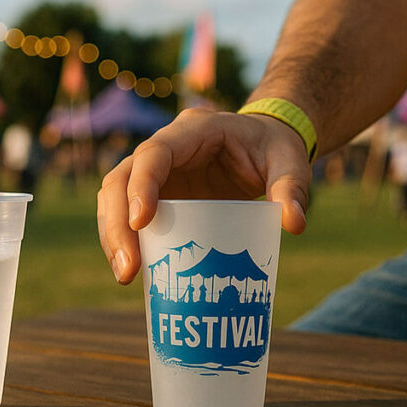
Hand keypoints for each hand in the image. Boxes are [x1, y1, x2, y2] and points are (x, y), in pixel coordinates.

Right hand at [97, 108, 309, 283]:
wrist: (266, 143)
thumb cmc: (275, 148)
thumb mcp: (290, 161)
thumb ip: (293, 187)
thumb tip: (293, 224)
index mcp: (194, 130)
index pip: (154, 153)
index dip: (141, 185)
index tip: (141, 222)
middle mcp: (165, 147)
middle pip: (119, 178)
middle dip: (117, 224)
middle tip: (128, 269)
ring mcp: (157, 172)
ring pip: (114, 197)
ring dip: (113, 236)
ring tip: (127, 276)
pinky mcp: (157, 194)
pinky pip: (127, 215)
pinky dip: (126, 242)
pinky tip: (135, 273)